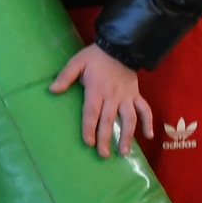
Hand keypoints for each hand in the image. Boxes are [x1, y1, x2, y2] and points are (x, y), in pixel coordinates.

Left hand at [50, 43, 153, 157]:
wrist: (119, 47)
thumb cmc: (95, 57)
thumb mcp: (77, 62)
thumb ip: (65, 76)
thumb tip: (52, 90)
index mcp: (96, 89)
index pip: (92, 112)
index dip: (89, 128)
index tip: (89, 142)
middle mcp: (113, 96)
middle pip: (109, 120)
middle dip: (106, 138)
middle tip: (103, 155)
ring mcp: (127, 96)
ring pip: (129, 119)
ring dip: (127, 136)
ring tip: (123, 152)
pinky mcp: (136, 94)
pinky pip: (144, 109)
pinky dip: (148, 122)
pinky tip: (149, 136)